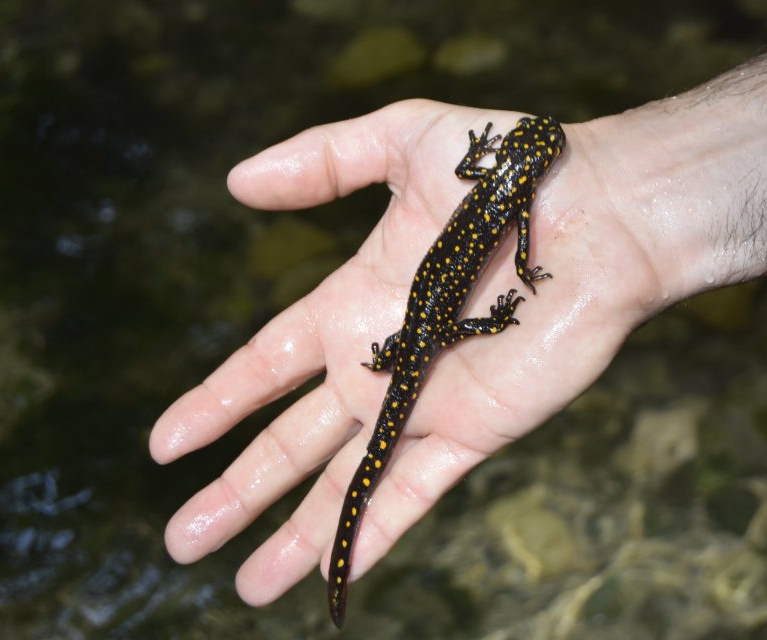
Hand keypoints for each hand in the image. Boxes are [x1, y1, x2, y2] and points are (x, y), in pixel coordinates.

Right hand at [149, 100, 660, 606]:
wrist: (601, 212)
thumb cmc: (511, 170)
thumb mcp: (405, 141)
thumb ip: (323, 162)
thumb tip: (236, 181)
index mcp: (355, 303)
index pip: (268, 366)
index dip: (217, 403)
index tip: (165, 445)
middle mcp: (381, 364)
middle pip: (291, 442)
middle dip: (236, 489)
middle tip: (181, 539)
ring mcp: (426, 403)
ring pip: (344, 483)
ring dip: (290, 534)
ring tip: (239, 585)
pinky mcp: (475, 430)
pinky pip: (411, 493)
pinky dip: (370, 535)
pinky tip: (328, 574)